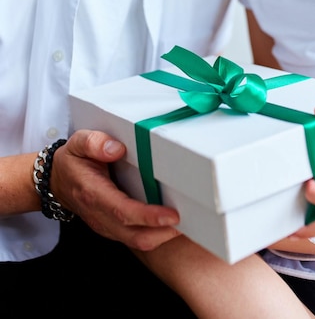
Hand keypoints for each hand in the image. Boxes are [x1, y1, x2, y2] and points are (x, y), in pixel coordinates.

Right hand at [52, 129, 181, 250]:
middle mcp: (100, 216)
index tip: (172, 214)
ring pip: (137, 241)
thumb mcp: (77, 143)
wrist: (56, 181)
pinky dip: (156, 235)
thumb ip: (94, 142)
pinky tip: (171, 223)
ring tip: (186, 222)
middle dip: (163, 232)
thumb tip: (116, 149)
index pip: (123, 212)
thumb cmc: (72, 160)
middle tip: (189, 219)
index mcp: (93, 194)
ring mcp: (106, 225)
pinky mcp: (112, 228)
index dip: (149, 216)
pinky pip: (136, 239)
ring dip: (162, 236)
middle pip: (135, 236)